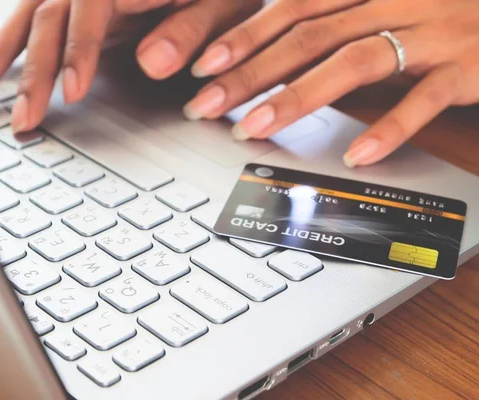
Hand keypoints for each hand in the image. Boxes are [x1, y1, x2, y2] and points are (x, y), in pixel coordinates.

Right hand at [0, 0, 261, 132]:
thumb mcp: (225, 4)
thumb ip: (191, 30)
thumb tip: (153, 61)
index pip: (89, 7)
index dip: (77, 50)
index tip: (71, 91)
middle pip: (50, 16)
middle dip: (32, 70)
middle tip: (22, 118)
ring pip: (31, 16)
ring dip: (2, 53)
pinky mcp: (81, 2)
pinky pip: (34, 15)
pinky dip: (5, 36)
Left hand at [184, 0, 478, 166]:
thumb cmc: (441, 12)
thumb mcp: (382, 7)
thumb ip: (333, 25)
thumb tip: (272, 53)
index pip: (292, 8)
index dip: (244, 36)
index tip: (203, 67)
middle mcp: (394, 2)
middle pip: (308, 36)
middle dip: (250, 72)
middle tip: (205, 104)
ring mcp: (431, 32)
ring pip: (353, 61)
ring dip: (297, 97)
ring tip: (253, 128)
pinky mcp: (468, 65)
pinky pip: (426, 98)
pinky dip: (390, 127)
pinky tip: (357, 155)